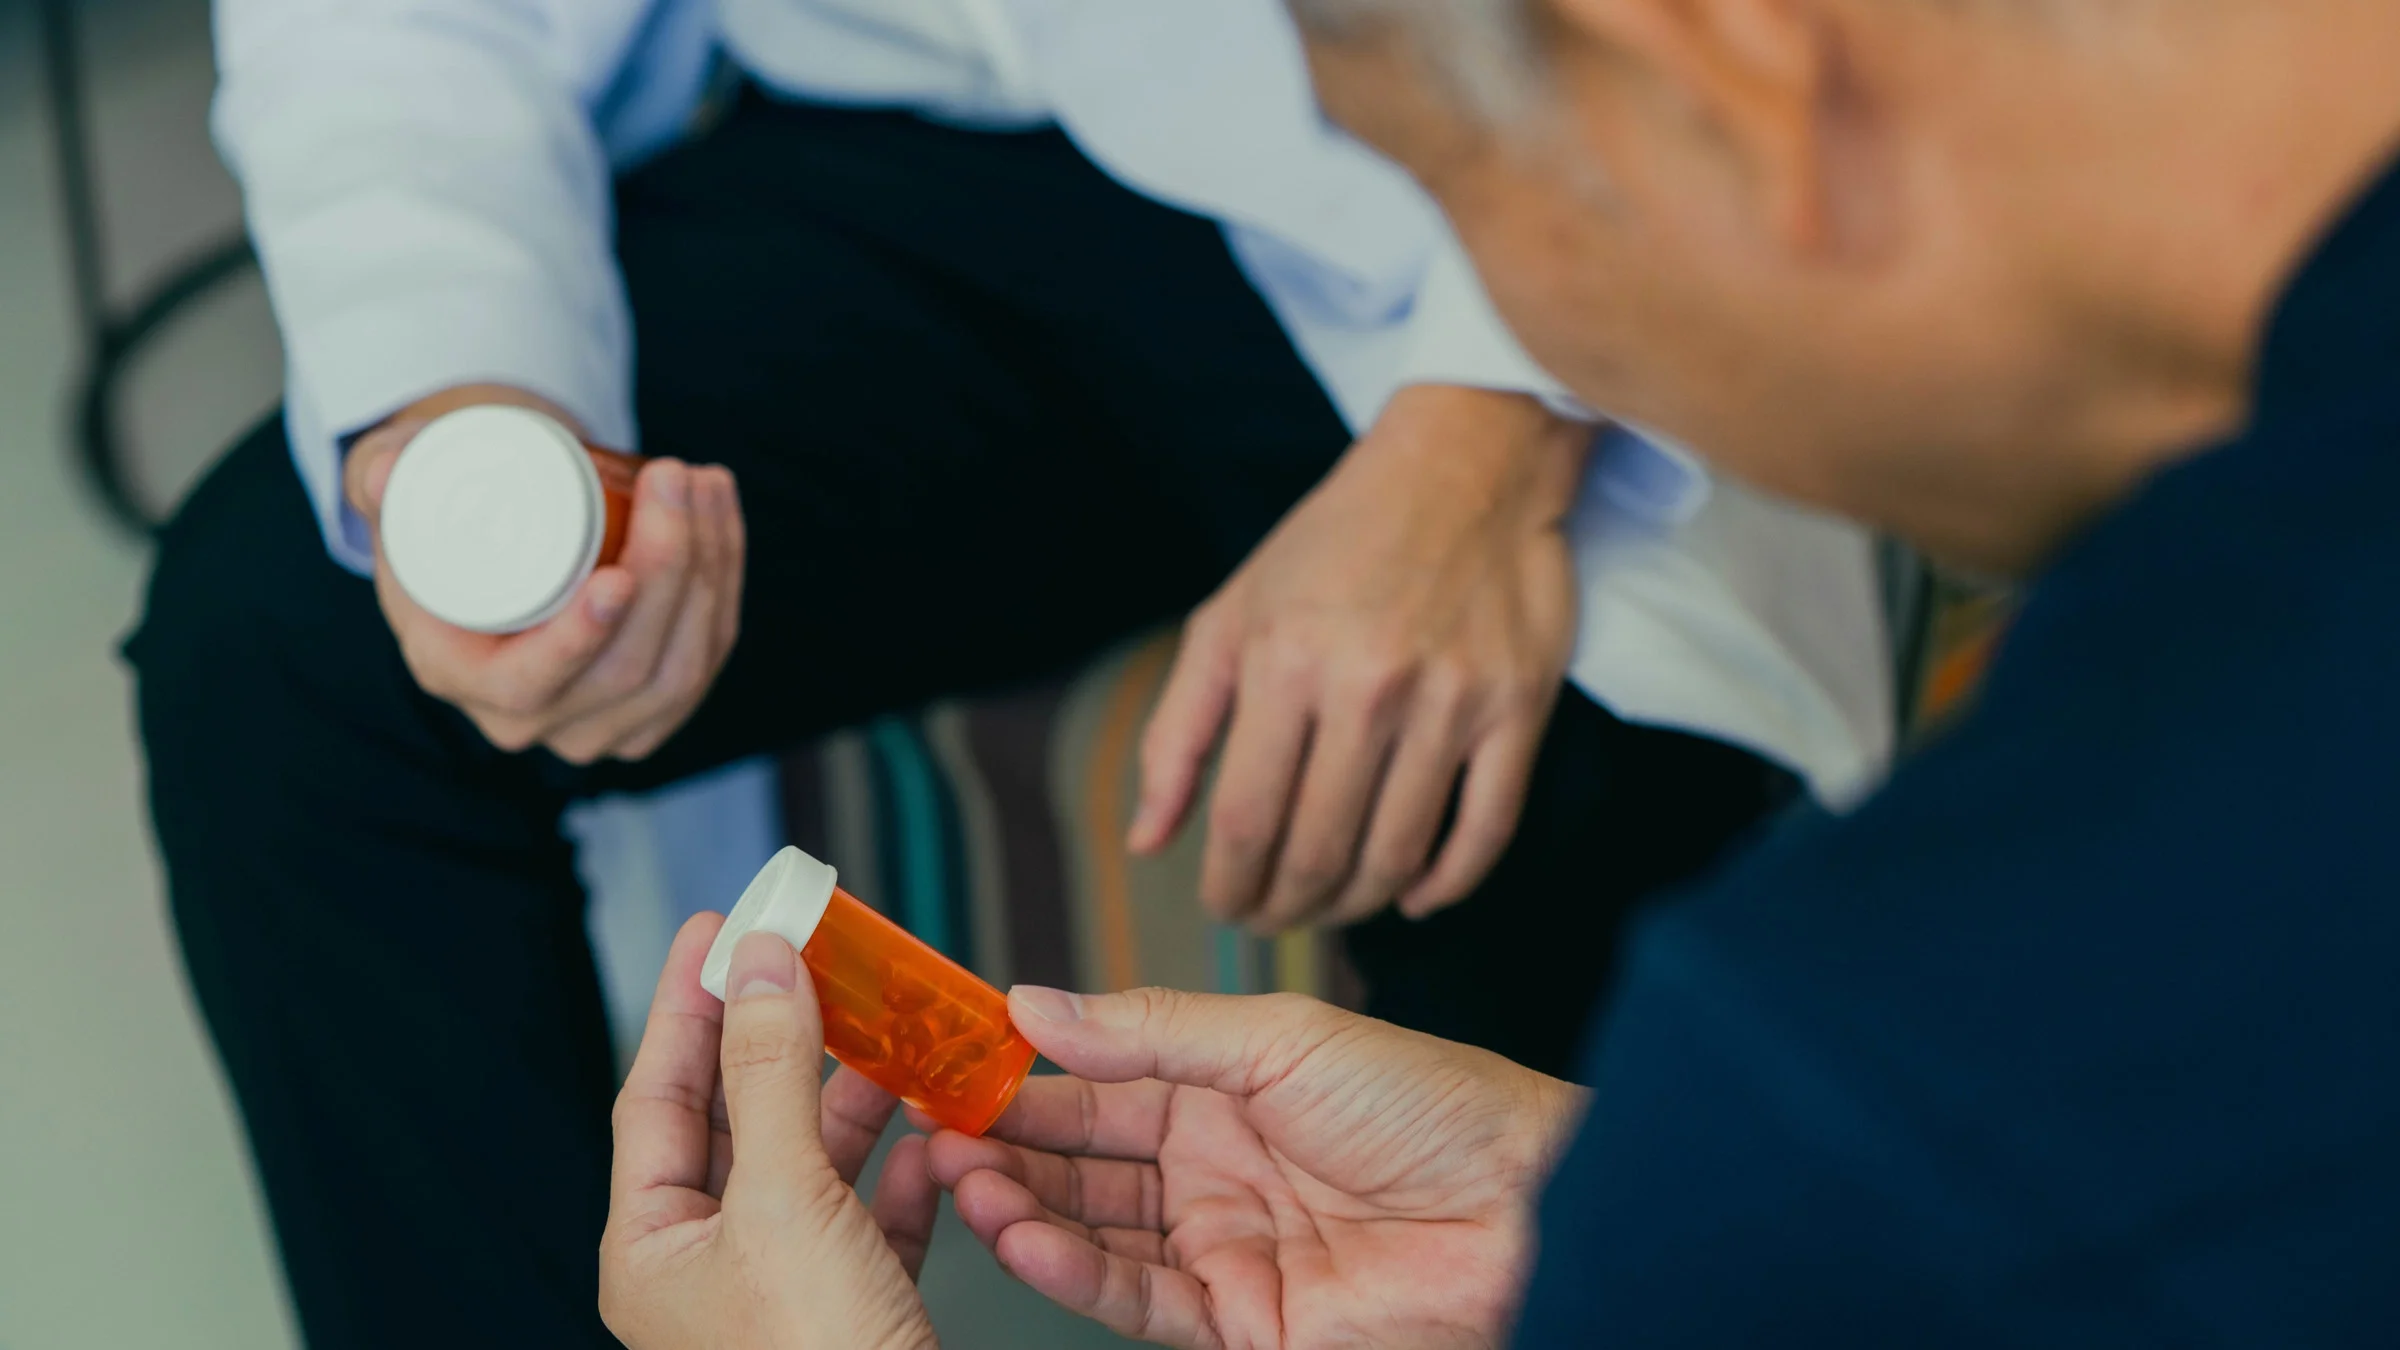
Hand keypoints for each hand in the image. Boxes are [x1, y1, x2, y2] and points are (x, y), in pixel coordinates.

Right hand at [345, 384, 745, 763]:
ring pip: (682, 665)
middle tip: (673, 476)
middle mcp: (535, 720)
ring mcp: (605, 722)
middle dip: (670, 568)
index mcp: (461, 678)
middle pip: (628, 669)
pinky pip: (708, 654)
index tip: (617, 576)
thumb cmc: (438, 517)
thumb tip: (390, 470)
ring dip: (709, 567)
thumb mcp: (396, 496)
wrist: (490, 547)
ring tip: (702, 481)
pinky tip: (722, 516)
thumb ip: (383, 476)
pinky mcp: (659, 704)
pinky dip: (725, 582)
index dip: (581, 640)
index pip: (530, 684)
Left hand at [601, 914, 940, 1349]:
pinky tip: (938, 1140)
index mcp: (652, 1250)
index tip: (719, 924)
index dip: (689, 1001)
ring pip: (812, 1163)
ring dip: (856, 1098)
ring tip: (889, 1034)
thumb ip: (771, 1074)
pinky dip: (908, 1175)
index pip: (658, 1094)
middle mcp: (707, 1269)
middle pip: (738, 1118)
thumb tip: (760, 965)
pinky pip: (874, 1220)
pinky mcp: (854, 1310)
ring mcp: (781, 1291)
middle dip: (782, 1037)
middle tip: (808, 955)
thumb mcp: (786, 1201)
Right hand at [927, 986, 1587, 1348]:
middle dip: (1004, 1143)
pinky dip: (1067, 1269)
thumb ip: (1151, 1032)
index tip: (948, 1059)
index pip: (1099, 1078)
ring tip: (958, 1178)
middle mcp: (1213, 1165)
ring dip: (1020, 1205)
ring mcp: (1222, 1244)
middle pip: (1081, 1158)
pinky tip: (1017, 1234)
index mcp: (1225, 1086)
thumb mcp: (1279, 1038)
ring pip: (1092, 1229)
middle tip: (929, 1126)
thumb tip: (1037, 1005)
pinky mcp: (1236, 1321)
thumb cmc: (1431, 1106)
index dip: (1023, 1071)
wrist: (1526, 1214)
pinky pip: (1131, 1293)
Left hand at [1131, 385, 1586, 930]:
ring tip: (1335, 904)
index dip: (1231, 888)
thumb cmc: (1334, 542)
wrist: (1466, 464)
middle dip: (1287, 907)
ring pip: (1398, 854)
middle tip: (1276, 917)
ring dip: (1359, 903)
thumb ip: (1178, 732)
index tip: (1227, 907)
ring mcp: (1450, 701)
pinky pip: (1484, 830)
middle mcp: (1367, 687)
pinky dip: (1447, 884)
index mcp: (1284, 663)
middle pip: (1320, 851)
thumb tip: (1149, 840)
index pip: (1247, 824)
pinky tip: (1416, 895)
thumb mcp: (1232, 616)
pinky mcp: (1517, 708)